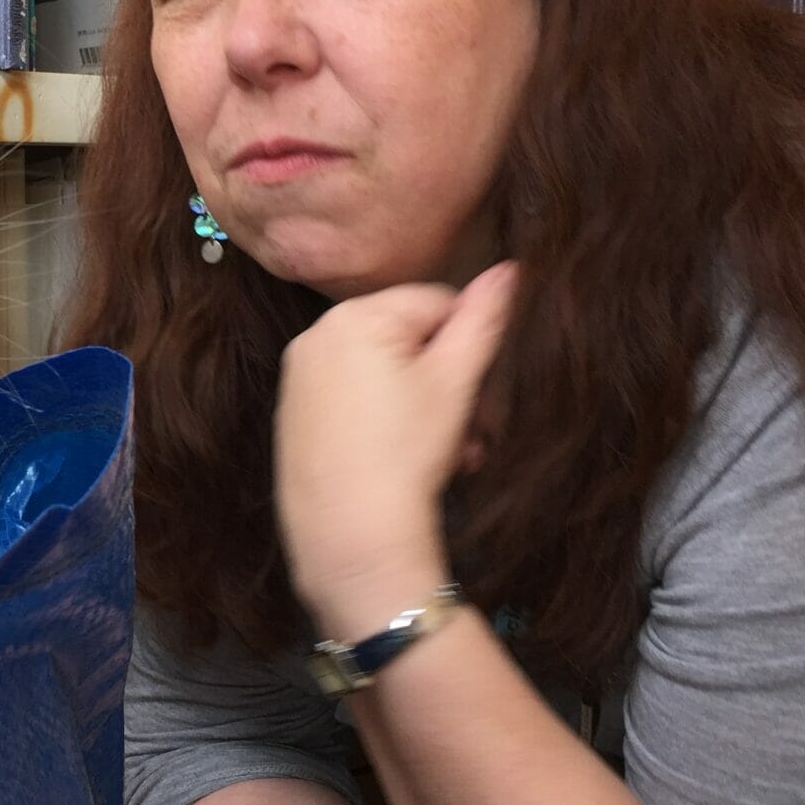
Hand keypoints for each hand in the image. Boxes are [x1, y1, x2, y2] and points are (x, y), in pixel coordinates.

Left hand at [274, 263, 516, 619]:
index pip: (436, 303)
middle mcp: (316, 336)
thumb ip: (483, 319)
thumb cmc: (405, 454)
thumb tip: (510, 269)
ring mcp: (299, 377)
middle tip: (473, 433)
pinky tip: (407, 461)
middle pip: (408, 342)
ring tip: (449, 455)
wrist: (349, 535)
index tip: (480, 392)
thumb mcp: (455, 382)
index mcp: (354, 315)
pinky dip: (387, 422)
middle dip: (449, 385)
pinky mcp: (294, 415)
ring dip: (426, 409)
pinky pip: (354, 401)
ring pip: (385, 375)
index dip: (467, 347)